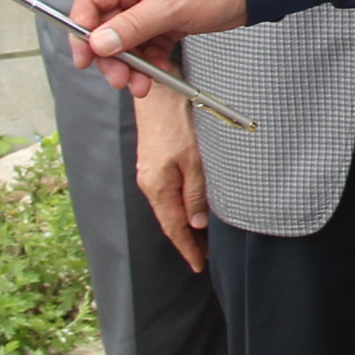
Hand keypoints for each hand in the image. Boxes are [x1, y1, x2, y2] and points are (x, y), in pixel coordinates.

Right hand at [70, 0, 248, 95]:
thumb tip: (99, 43)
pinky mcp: (167, 19)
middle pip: (107, 25)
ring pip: (128, 39)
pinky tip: (157, 75)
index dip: (81, 30)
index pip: (90, 1)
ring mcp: (151, 3)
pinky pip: (149, 44)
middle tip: (120, 79)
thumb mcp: (171, 5)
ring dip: (132, 64)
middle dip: (111, 56)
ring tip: (141, 86)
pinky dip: (150, 61)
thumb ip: (133, 26)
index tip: (85, 59)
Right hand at [135, 87, 209, 273]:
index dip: (188, 249)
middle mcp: (149, 183)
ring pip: (168, 207)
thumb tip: (197, 224)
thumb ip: (196, 194)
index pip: (174, 228)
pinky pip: (167, 193)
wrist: (157, 88)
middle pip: (169, 220)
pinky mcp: (153, 162)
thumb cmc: (177, 120)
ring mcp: (149, 172)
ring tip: (201, 239)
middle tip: (205, 257)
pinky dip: (179, 206)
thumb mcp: (194, 159)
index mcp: (158, 187)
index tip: (200, 266)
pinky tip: (190, 208)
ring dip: (184, 224)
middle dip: (186, 240)